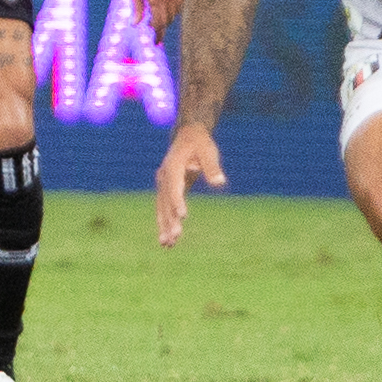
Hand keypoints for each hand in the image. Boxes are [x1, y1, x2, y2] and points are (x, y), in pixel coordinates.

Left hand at [125, 0, 186, 39]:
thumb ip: (136, 7)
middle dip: (163, 25)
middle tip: (155, 29)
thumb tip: (136, 24)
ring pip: (179, 8)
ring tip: (161, 16)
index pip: (160, 22)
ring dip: (170, 15)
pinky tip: (169, 3)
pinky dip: (177, 3)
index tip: (155, 41)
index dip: (158, 34)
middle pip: (171, 17)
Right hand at [153, 127, 224, 246]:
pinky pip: (164, 209)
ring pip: (162, 208)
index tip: (183, 215)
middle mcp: (164, 176)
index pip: (174, 186)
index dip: (178, 201)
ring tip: (167, 245)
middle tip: (174, 238)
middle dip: (169, 220)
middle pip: (166, 201)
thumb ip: (212, 166)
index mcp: (173, 166)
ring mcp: (163, 184)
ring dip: (164, 226)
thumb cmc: (200, 143)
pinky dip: (165, 223)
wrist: (187, 135)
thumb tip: (219, 182)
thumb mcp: (208, 150)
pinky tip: (168, 240)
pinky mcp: (166, 190)